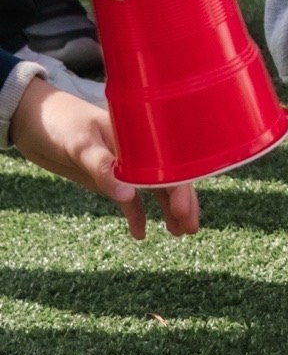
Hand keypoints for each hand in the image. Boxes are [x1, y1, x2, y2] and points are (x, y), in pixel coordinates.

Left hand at [9, 75, 198, 236]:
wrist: (31, 120)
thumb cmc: (59, 122)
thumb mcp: (81, 143)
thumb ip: (103, 168)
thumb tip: (129, 197)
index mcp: (139, 133)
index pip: (170, 160)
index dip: (181, 185)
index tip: (183, 209)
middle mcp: (137, 149)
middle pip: (168, 177)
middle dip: (182, 202)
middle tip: (190, 229)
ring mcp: (124, 165)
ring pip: (154, 190)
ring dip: (166, 210)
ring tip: (179, 233)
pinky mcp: (108, 178)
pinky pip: (128, 199)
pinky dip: (136, 215)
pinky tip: (140, 234)